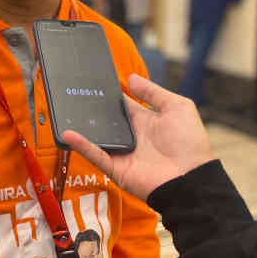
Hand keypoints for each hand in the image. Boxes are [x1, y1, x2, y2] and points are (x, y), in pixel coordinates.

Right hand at [61, 74, 214, 200]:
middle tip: (72, 93)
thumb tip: (131, 78)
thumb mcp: (178, 107)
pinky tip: (69, 134)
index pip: (121, 105)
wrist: (192, 178)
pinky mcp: (116, 168)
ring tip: (64, 110)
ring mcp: (122, 152)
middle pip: (106, 120)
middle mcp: (131, 136)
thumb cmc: (190, 144)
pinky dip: (81, 145)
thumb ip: (154, 92)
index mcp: (144, 121)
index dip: (109, 94)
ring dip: (81, 127)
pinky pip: (95, 155)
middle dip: (90, 108)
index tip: (93, 81)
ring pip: (96, 137)